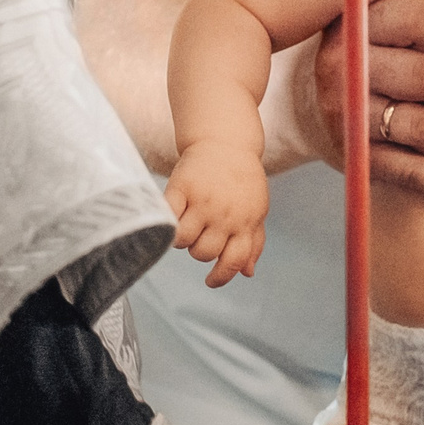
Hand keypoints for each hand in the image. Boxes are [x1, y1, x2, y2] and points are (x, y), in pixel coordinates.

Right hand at [164, 142, 271, 287]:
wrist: (227, 142)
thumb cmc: (242, 181)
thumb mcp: (256, 211)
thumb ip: (253, 242)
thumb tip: (247, 273)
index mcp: (245, 223)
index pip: (233, 262)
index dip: (220, 277)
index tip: (210, 282)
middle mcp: (224, 215)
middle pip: (203, 254)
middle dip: (199, 251)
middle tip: (199, 235)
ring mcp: (203, 201)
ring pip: (184, 240)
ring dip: (181, 240)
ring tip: (185, 226)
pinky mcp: (182, 187)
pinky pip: (168, 216)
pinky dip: (167, 222)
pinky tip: (172, 217)